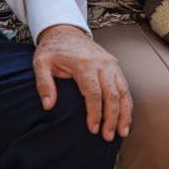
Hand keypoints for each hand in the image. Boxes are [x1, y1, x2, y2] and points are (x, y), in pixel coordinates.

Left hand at [33, 25, 131, 141]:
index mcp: (84, 64)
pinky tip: (126, 118)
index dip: (95, 113)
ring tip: (122, 132)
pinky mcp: (114, 65)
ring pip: (123, 91)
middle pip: (112, 94)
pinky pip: (124, 86)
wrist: (66, 31)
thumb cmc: (53, 49)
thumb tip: (48, 106)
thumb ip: (43, 84)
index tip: (92, 129)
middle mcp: (102, 63)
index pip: (94, 93)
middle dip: (112, 118)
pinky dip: (127, 103)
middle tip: (108, 137)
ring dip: (124, 113)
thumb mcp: (41, 63)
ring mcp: (111, 63)